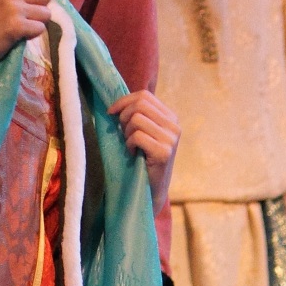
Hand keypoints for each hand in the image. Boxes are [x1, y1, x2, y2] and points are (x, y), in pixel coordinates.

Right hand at [0, 0, 52, 73]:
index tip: (27, 6)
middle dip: (41, 8)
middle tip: (27, 18)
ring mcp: (14, 8)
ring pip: (46, 13)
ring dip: (37, 23)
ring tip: (21, 29)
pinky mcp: (16, 26)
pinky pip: (40, 28)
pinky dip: (32, 35)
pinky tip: (18, 36)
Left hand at [107, 90, 178, 206]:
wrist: (151, 189)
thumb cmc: (142, 159)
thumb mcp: (143, 132)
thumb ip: (137, 115)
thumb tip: (115, 102)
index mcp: (170, 117)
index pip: (144, 95)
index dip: (124, 101)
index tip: (111, 112)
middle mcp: (174, 125)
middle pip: (140, 104)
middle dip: (124, 116)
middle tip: (123, 133)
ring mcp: (171, 139)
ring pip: (137, 119)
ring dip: (126, 132)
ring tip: (131, 145)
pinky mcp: (164, 152)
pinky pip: (137, 136)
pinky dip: (129, 144)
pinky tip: (133, 154)